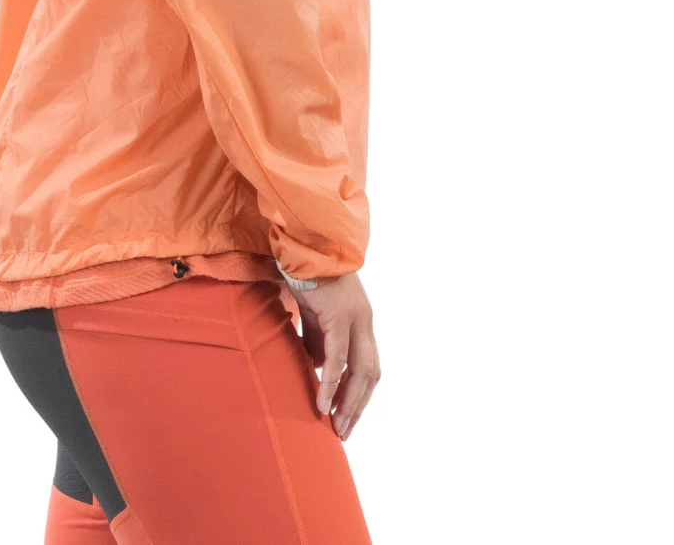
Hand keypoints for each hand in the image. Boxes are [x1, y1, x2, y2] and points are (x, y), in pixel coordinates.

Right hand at [291, 270, 380, 441]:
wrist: (303, 242)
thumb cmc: (305, 273)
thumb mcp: (314, 313)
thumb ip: (318, 338)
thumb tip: (317, 366)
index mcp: (360, 320)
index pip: (367, 366)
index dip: (358, 394)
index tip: (345, 418)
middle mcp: (363, 321)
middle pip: (370, 374)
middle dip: (357, 406)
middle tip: (343, 432)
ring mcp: (355, 317)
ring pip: (360, 370)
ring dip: (349, 402)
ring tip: (336, 426)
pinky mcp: (339, 314)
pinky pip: (337, 357)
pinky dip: (332, 382)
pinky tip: (323, 402)